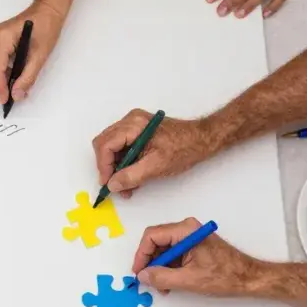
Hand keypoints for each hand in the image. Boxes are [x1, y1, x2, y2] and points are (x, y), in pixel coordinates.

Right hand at [0, 0, 64, 103]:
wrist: (46, 10)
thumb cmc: (46, 27)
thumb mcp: (40, 56)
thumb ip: (28, 77)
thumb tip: (17, 95)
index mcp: (2, 38)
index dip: (0, 87)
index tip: (6, 101)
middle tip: (10, 97)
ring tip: (13, 87)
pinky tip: (12, 75)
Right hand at [92, 110, 217, 197]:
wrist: (203, 139)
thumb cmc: (184, 149)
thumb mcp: (156, 166)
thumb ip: (131, 176)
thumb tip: (112, 185)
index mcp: (133, 125)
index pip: (105, 145)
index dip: (103, 167)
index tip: (108, 185)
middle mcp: (130, 121)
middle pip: (104, 144)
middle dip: (108, 167)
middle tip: (116, 186)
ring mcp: (134, 125)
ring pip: (112, 147)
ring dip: (116, 167)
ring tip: (127, 184)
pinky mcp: (138, 131)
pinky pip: (122, 146)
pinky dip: (124, 162)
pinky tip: (133, 175)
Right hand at [133, 217, 258, 295]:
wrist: (248, 278)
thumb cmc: (225, 276)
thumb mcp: (189, 279)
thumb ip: (162, 277)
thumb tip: (142, 276)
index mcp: (186, 231)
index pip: (152, 236)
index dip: (141, 255)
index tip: (139, 272)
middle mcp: (186, 229)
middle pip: (156, 242)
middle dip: (151, 263)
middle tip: (148, 280)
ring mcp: (190, 237)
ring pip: (164, 250)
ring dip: (159, 268)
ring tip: (162, 286)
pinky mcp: (193, 245)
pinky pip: (173, 254)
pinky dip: (169, 268)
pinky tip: (170, 282)